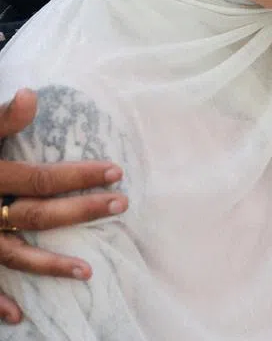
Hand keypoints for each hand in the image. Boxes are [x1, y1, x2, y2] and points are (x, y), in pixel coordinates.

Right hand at [0, 89, 128, 323]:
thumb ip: (1, 120)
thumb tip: (31, 95)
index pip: (43, 178)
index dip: (80, 174)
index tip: (117, 171)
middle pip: (38, 214)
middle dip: (81, 211)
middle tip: (122, 204)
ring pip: (13, 255)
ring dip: (48, 265)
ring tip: (88, 272)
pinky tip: (19, 315)